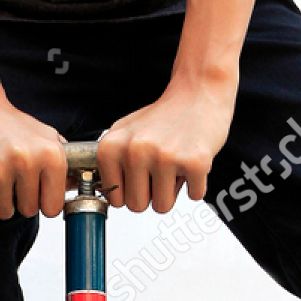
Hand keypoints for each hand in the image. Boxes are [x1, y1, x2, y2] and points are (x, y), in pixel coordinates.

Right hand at [0, 82, 68, 219]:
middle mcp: (26, 161)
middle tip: (13, 180)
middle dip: (21, 200)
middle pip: (28, 211)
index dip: (44, 202)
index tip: (37, 194)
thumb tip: (73, 187)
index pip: (53, 207)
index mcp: (50, 154)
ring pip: (4, 212)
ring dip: (0, 200)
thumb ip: (64, 162)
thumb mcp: (46, 136)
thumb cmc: (11, 124)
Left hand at [97, 76, 237, 214]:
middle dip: (150, 193)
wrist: (198, 93)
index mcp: (111, 147)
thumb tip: (102, 195)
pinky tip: (192, 160)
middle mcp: (135, 151)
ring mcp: (165, 157)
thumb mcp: (124, 134)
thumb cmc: (162, 117)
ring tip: (175, 163)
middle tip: (160, 168)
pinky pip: (194, 195)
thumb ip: (109, 165)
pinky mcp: (194, 162)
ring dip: (171, 190)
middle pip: (136, 206)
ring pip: (162, 206)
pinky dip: (196, 183)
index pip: (114, 199)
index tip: (139, 174)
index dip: (130, 190)